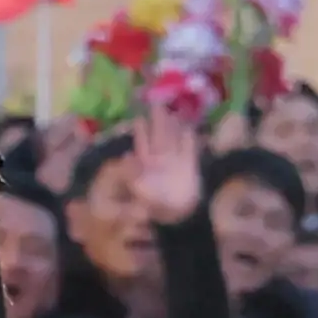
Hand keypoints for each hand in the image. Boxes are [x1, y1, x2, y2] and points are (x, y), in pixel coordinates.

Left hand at [127, 94, 205, 227]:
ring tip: (173, 107)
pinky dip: (189, 138)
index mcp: (146, 163)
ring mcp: (175, 160)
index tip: (139, 116)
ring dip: (173, 125)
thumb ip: (132, 176)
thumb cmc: (155, 206)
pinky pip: (189, 148)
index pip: (142, 143)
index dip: (141, 130)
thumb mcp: (139, 193)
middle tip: (155, 100)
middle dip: (157, 119)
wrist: (178, 216)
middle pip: (158, 135)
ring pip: (173, 138)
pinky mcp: (190, 165)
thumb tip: (127, 156)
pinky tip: (190, 126)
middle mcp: (160, 158)